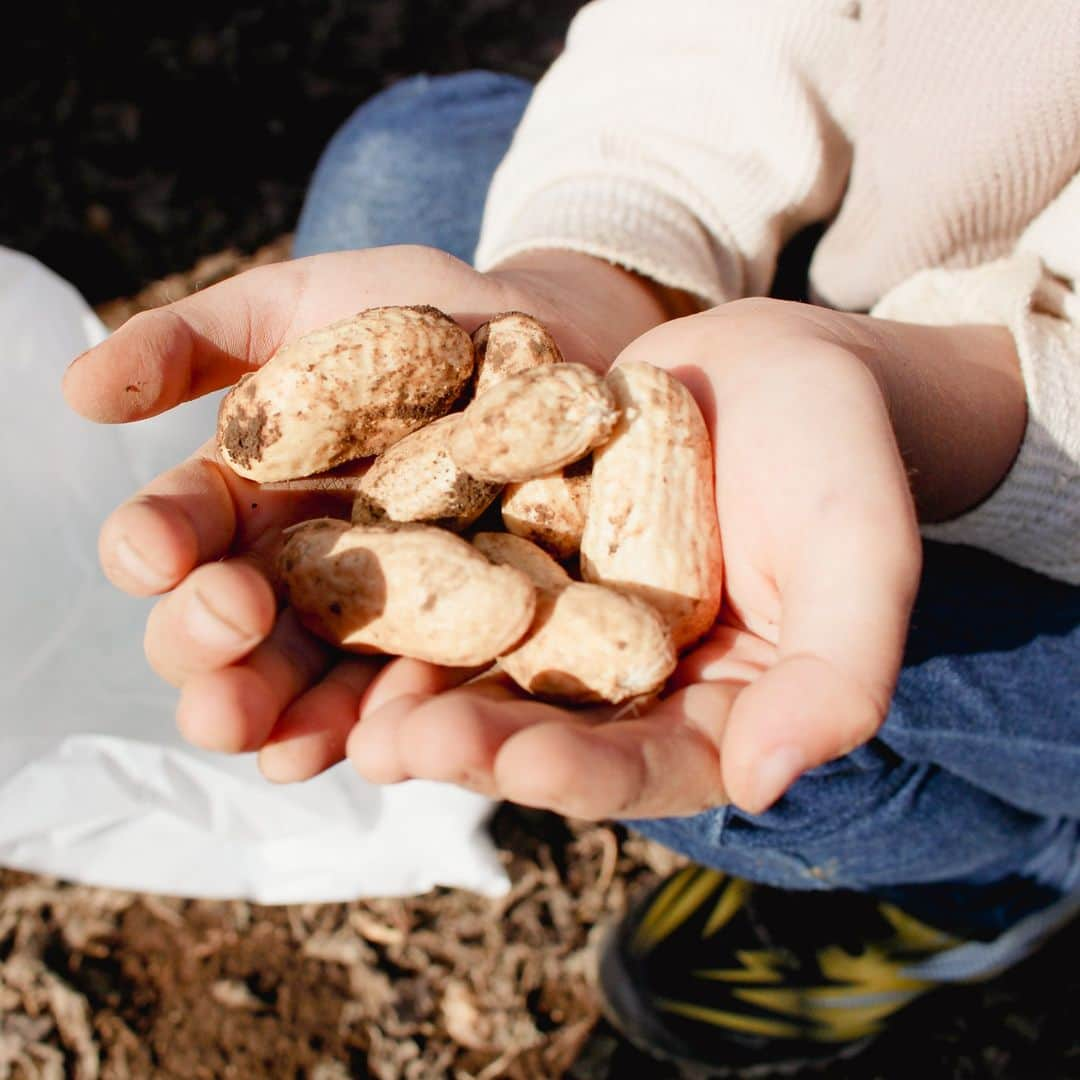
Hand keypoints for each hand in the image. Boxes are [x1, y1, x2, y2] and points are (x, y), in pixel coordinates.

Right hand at [63, 244, 676, 780]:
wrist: (559, 336)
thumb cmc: (425, 313)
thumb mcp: (304, 305)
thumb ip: (198, 340)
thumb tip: (80, 390)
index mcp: (247, 499)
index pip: (177, 534)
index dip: (155, 545)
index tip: (159, 548)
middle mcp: (299, 572)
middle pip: (227, 632)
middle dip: (208, 643)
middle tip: (229, 620)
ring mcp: (378, 618)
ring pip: (306, 687)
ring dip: (282, 715)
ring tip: (273, 736)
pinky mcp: (460, 643)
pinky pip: (414, 697)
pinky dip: (391, 725)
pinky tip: (377, 749)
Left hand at [346, 298, 1023, 816]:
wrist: (770, 363)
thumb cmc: (838, 454)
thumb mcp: (859, 554)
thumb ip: (837, 671)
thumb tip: (769, 781)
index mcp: (715, 710)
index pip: (648, 766)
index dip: (587, 774)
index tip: (526, 768)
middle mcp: (629, 684)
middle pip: (548, 734)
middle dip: (475, 748)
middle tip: (397, 750)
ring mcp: (569, 624)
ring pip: (488, 676)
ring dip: (420, 698)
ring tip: (355, 713)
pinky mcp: (522, 562)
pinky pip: (461, 591)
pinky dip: (411, 605)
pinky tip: (350, 610)